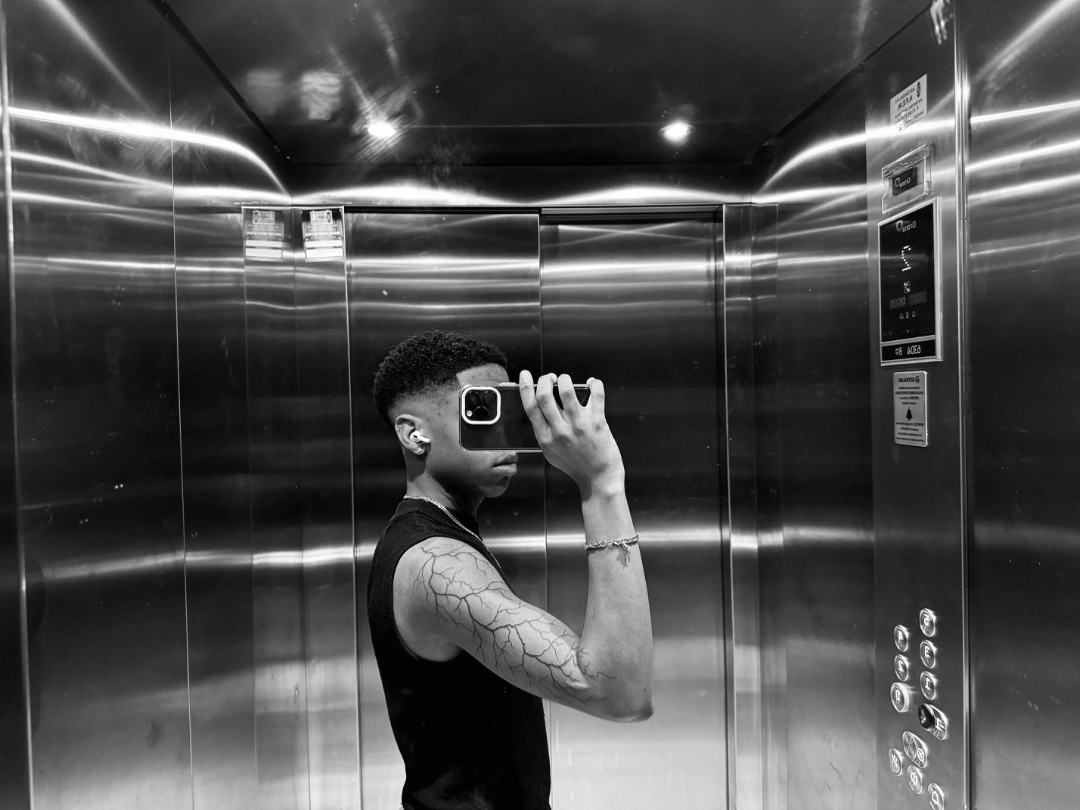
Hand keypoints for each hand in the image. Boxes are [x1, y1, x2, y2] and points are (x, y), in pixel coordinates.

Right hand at [518, 370, 624, 493]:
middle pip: (545, 396)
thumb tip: (539, 409)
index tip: (525, 375)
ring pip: (567, 391)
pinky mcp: (598, 422)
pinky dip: (594, 383)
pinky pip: (596, 394)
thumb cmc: (575, 465)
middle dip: (545, 379)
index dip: (525, 387)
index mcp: (545, 438)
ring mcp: (579, 426)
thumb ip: (544, 432)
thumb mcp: (551, 452)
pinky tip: (592, 383)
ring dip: (564, 379)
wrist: (599, 479)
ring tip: (565, 380)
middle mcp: (560, 431)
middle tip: (550, 378)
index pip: (530, 408)